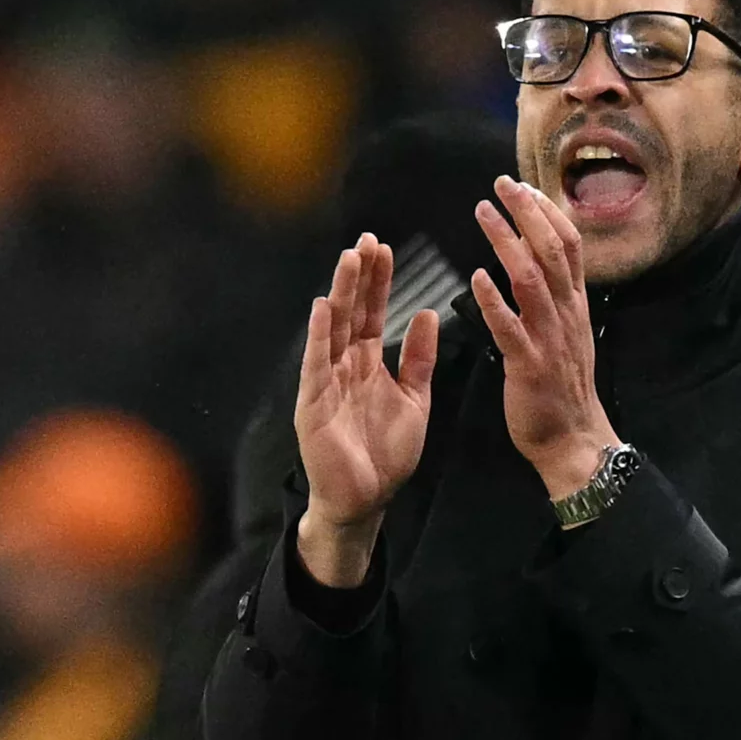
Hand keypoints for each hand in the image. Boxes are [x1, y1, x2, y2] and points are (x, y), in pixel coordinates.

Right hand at [294, 233, 437, 584]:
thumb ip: (419, 359)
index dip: (378, 281)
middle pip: (352, 313)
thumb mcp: (414, 399)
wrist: (366, 500)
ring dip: (340, 295)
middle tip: (367, 239)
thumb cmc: (386, 453)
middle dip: (359, 277)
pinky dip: (319, 338)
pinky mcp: (313, 405)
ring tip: (348, 260)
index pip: (372, 313)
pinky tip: (322, 309)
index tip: (385, 248)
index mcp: (368, 364)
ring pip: (333, 331)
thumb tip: (427, 314)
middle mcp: (344, 367)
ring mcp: (326, 383)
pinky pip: (317, 366)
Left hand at [470, 176, 620, 499]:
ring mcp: (550, 338)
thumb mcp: (570, 333)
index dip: (547, 212)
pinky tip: (476, 277)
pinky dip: (494, 300)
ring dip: (506, 243)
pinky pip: (510, 327)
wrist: (573, 438)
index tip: (524, 187)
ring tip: (482, 213)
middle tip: (501, 184)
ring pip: (532, 279)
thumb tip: (543, 261)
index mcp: (575, 305)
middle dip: (528, 213)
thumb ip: (558, 298)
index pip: (569, 245)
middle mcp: (566, 314)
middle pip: (553, 250)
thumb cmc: (563, 387)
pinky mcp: (529, 364)